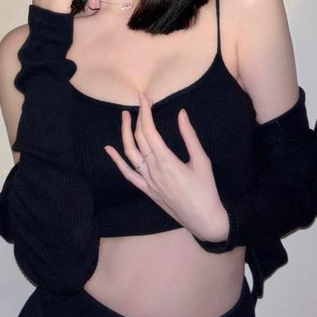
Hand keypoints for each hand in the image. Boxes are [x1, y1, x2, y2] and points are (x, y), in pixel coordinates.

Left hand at [104, 93, 229, 241]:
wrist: (204, 220)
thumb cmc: (207, 190)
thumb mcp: (202, 161)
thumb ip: (190, 136)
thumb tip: (181, 113)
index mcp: (167, 161)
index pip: (149, 130)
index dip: (145, 112)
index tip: (145, 97)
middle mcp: (153, 170)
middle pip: (139, 138)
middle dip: (138, 117)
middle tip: (141, 101)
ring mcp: (147, 181)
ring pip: (129, 153)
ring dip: (125, 133)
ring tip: (125, 117)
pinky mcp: (146, 190)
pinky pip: (128, 174)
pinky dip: (117, 160)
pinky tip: (109, 149)